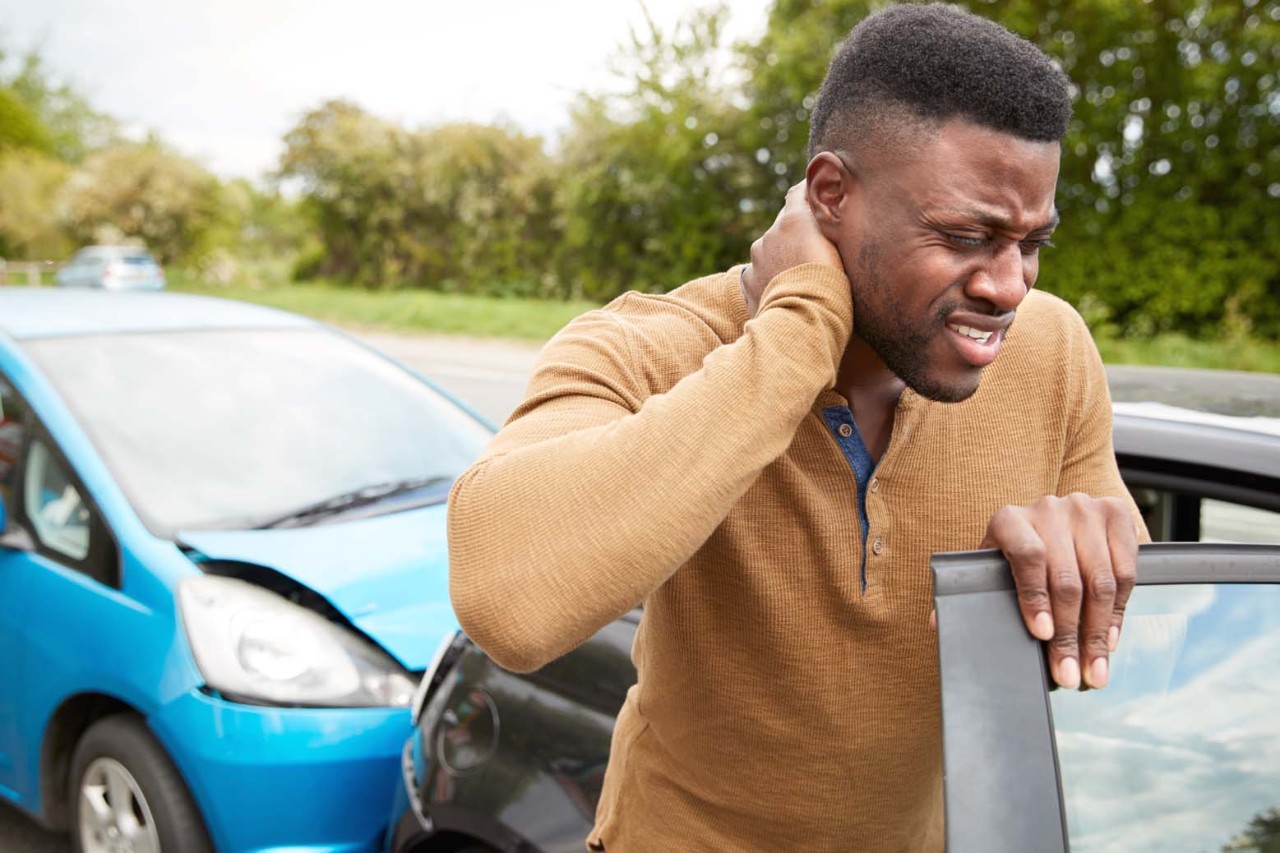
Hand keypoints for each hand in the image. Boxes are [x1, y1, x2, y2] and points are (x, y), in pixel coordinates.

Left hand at [740, 181, 843, 316]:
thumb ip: (828, 225)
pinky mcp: (748, 282)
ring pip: (770, 251)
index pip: (798, 194)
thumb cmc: (831, 284)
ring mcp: (756, 259)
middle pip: (784, 226)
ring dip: (783, 258)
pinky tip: (786, 293)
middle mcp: (770, 234)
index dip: (807, 195)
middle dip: (797, 233)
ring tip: (801, 277)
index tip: (816, 196)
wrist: (803, 321)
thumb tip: (823, 211)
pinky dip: (770, 279)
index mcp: (793, 220)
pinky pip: (760, 274)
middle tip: (814, 249)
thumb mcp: (838, 247)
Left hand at [981, 493, 1137, 689]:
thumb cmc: (1014, 550)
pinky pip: (1126, 572)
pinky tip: (1109, 640)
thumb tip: (938, 625)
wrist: (1050, 516)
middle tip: (1069, 675)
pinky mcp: (1117, 515)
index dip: (1035, 597)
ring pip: (1100, 580)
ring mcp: (1085, 510)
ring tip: (1093, 670)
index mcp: (1009, 520)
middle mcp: (1048, 509)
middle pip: (1066, 579)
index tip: (1041, 634)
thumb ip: (971, 592)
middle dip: (1069, 635)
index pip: (1027, 557)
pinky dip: (1118, 611)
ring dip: (1097, 633)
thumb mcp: (990, 565)